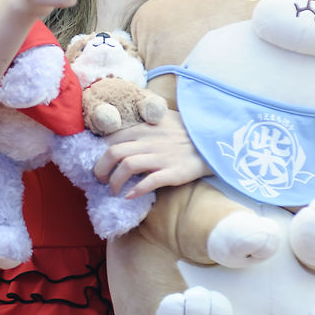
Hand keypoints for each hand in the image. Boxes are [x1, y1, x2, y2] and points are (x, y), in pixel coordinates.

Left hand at [92, 108, 211, 197]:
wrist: (214, 141)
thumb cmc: (187, 131)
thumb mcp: (164, 118)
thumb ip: (143, 122)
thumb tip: (122, 130)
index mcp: (145, 127)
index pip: (112, 139)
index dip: (100, 154)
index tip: (100, 164)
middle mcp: (150, 141)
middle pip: (113, 153)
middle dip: (100, 169)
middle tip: (101, 180)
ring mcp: (161, 157)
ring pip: (127, 166)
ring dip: (114, 181)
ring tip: (113, 191)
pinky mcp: (173, 172)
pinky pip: (150, 181)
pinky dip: (136, 190)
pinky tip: (129, 196)